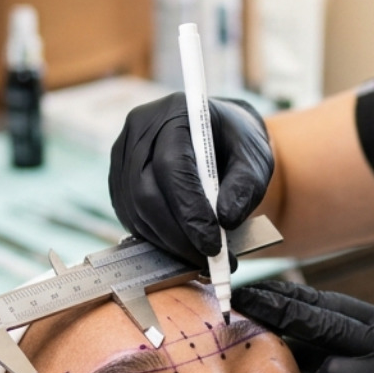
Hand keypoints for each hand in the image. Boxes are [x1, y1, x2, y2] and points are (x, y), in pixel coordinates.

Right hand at [109, 94, 273, 266]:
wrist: (219, 138)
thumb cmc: (238, 145)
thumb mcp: (255, 159)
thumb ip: (245, 186)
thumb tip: (226, 219)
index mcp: (175, 113)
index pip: (171, 165)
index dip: (189, 209)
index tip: (212, 243)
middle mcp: (141, 129)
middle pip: (145, 191)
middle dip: (176, 234)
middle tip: (207, 259)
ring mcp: (124, 153)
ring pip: (134, 209)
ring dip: (167, 241)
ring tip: (200, 256)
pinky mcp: (119, 178)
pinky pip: (129, 215)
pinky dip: (155, 237)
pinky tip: (181, 244)